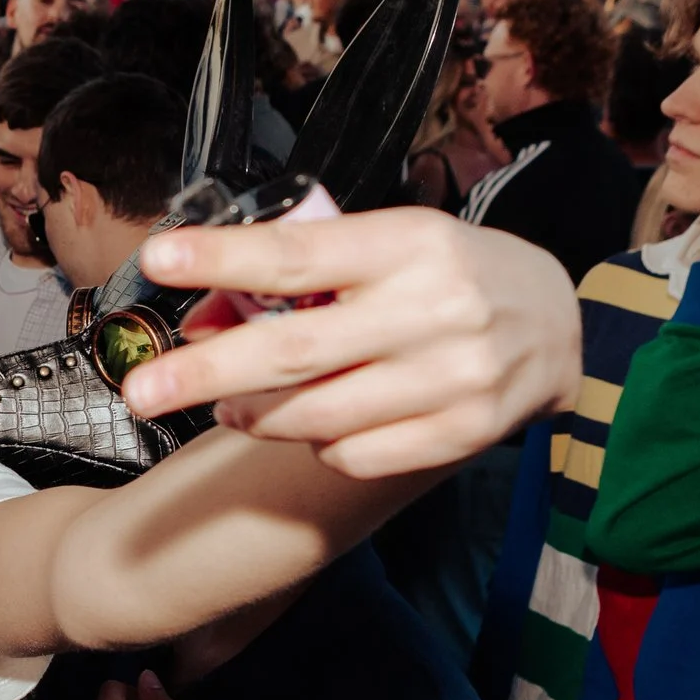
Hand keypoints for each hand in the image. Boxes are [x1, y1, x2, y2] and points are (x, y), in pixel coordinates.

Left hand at [124, 208, 580, 477]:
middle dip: (205, 373)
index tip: (162, 261)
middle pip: (294, 351)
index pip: (297, 254)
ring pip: (315, 415)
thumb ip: (303, 275)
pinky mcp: (462, 433)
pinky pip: (354, 455)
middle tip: (141, 391)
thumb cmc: (446, 274)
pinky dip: (317, 444)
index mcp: (410, 244)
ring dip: (253, 413)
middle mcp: (436, 309)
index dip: (223, 258)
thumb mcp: (385, 246)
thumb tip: (205, 314)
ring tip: (228, 403)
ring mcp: (454, 377)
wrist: (558, 322)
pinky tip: (316, 421)